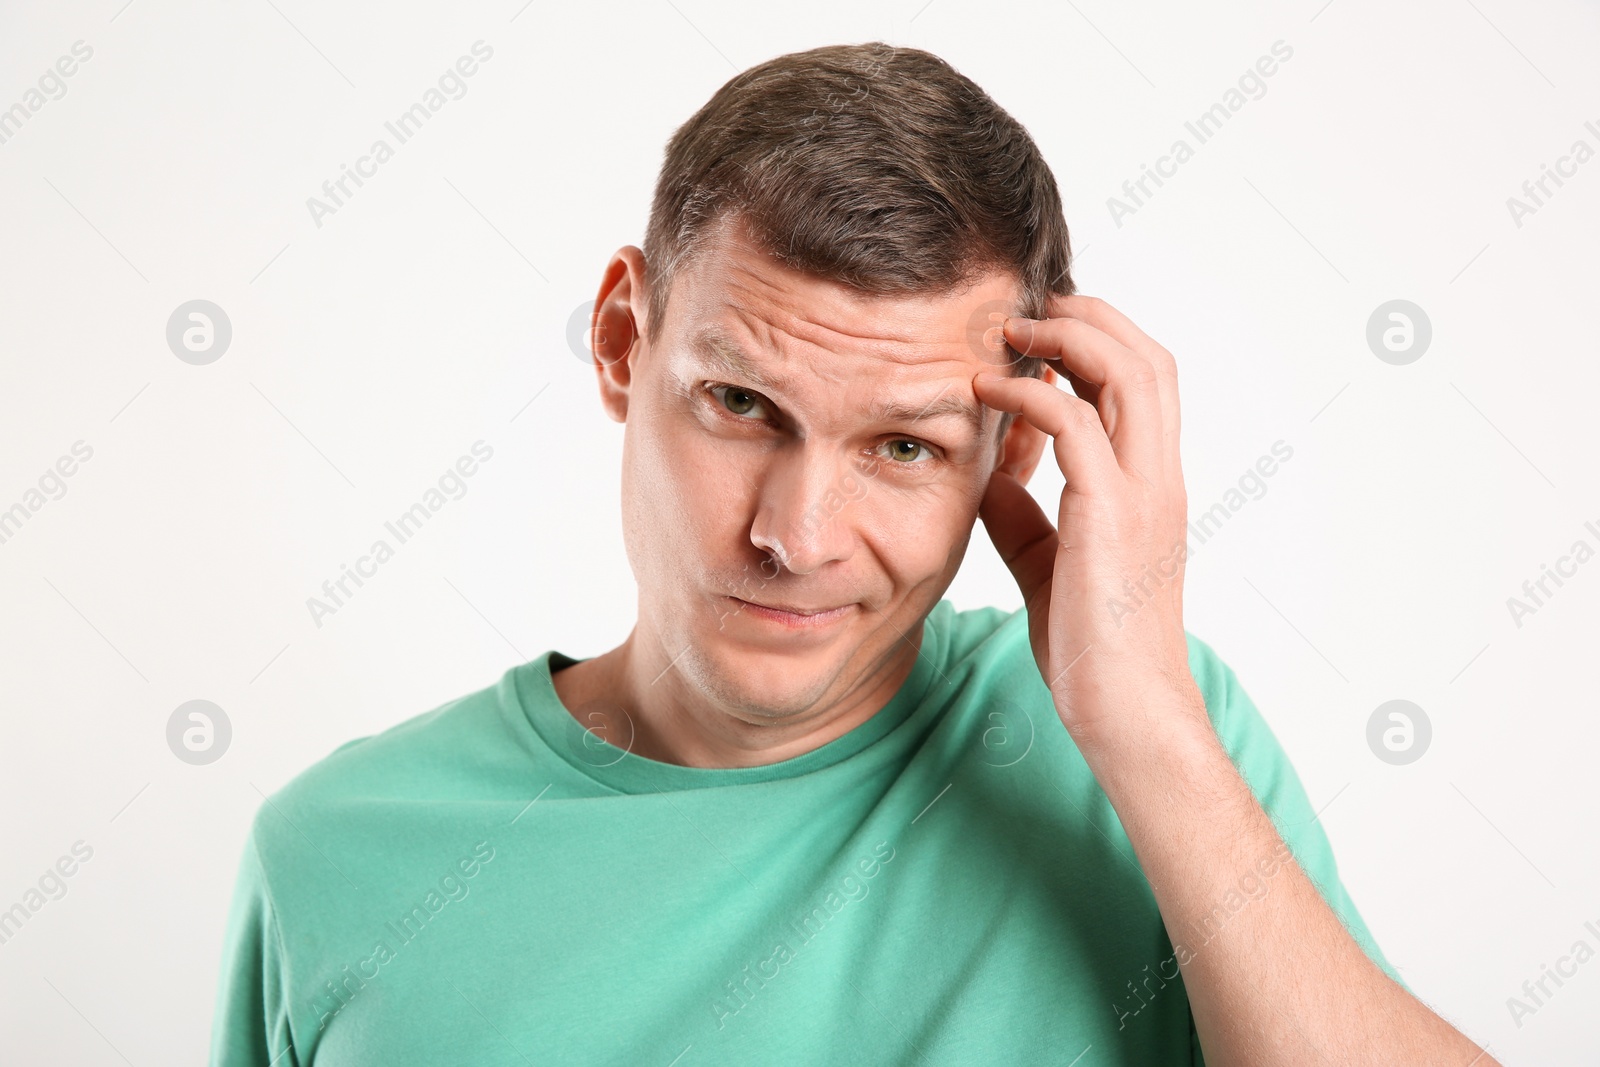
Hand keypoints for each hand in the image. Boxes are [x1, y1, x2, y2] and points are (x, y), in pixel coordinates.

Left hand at [972, 295, 1201, 746]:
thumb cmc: (1090, 648)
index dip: (1100, 339)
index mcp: (1153, 485)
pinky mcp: (1111, 516)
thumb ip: (1024, 512)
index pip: (1146, 382)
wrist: (1123, 712)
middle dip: (1090, 316)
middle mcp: (1159, 478)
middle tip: (1026, 308)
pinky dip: (1032, 396)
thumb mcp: (1047, 562)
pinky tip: (989, 395)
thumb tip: (987, 468)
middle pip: (1148, 358)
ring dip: (1068, 337)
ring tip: (1010, 333)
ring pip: (1128, 373)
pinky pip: (1077, 426)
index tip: (1040, 331)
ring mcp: (1143, 493)